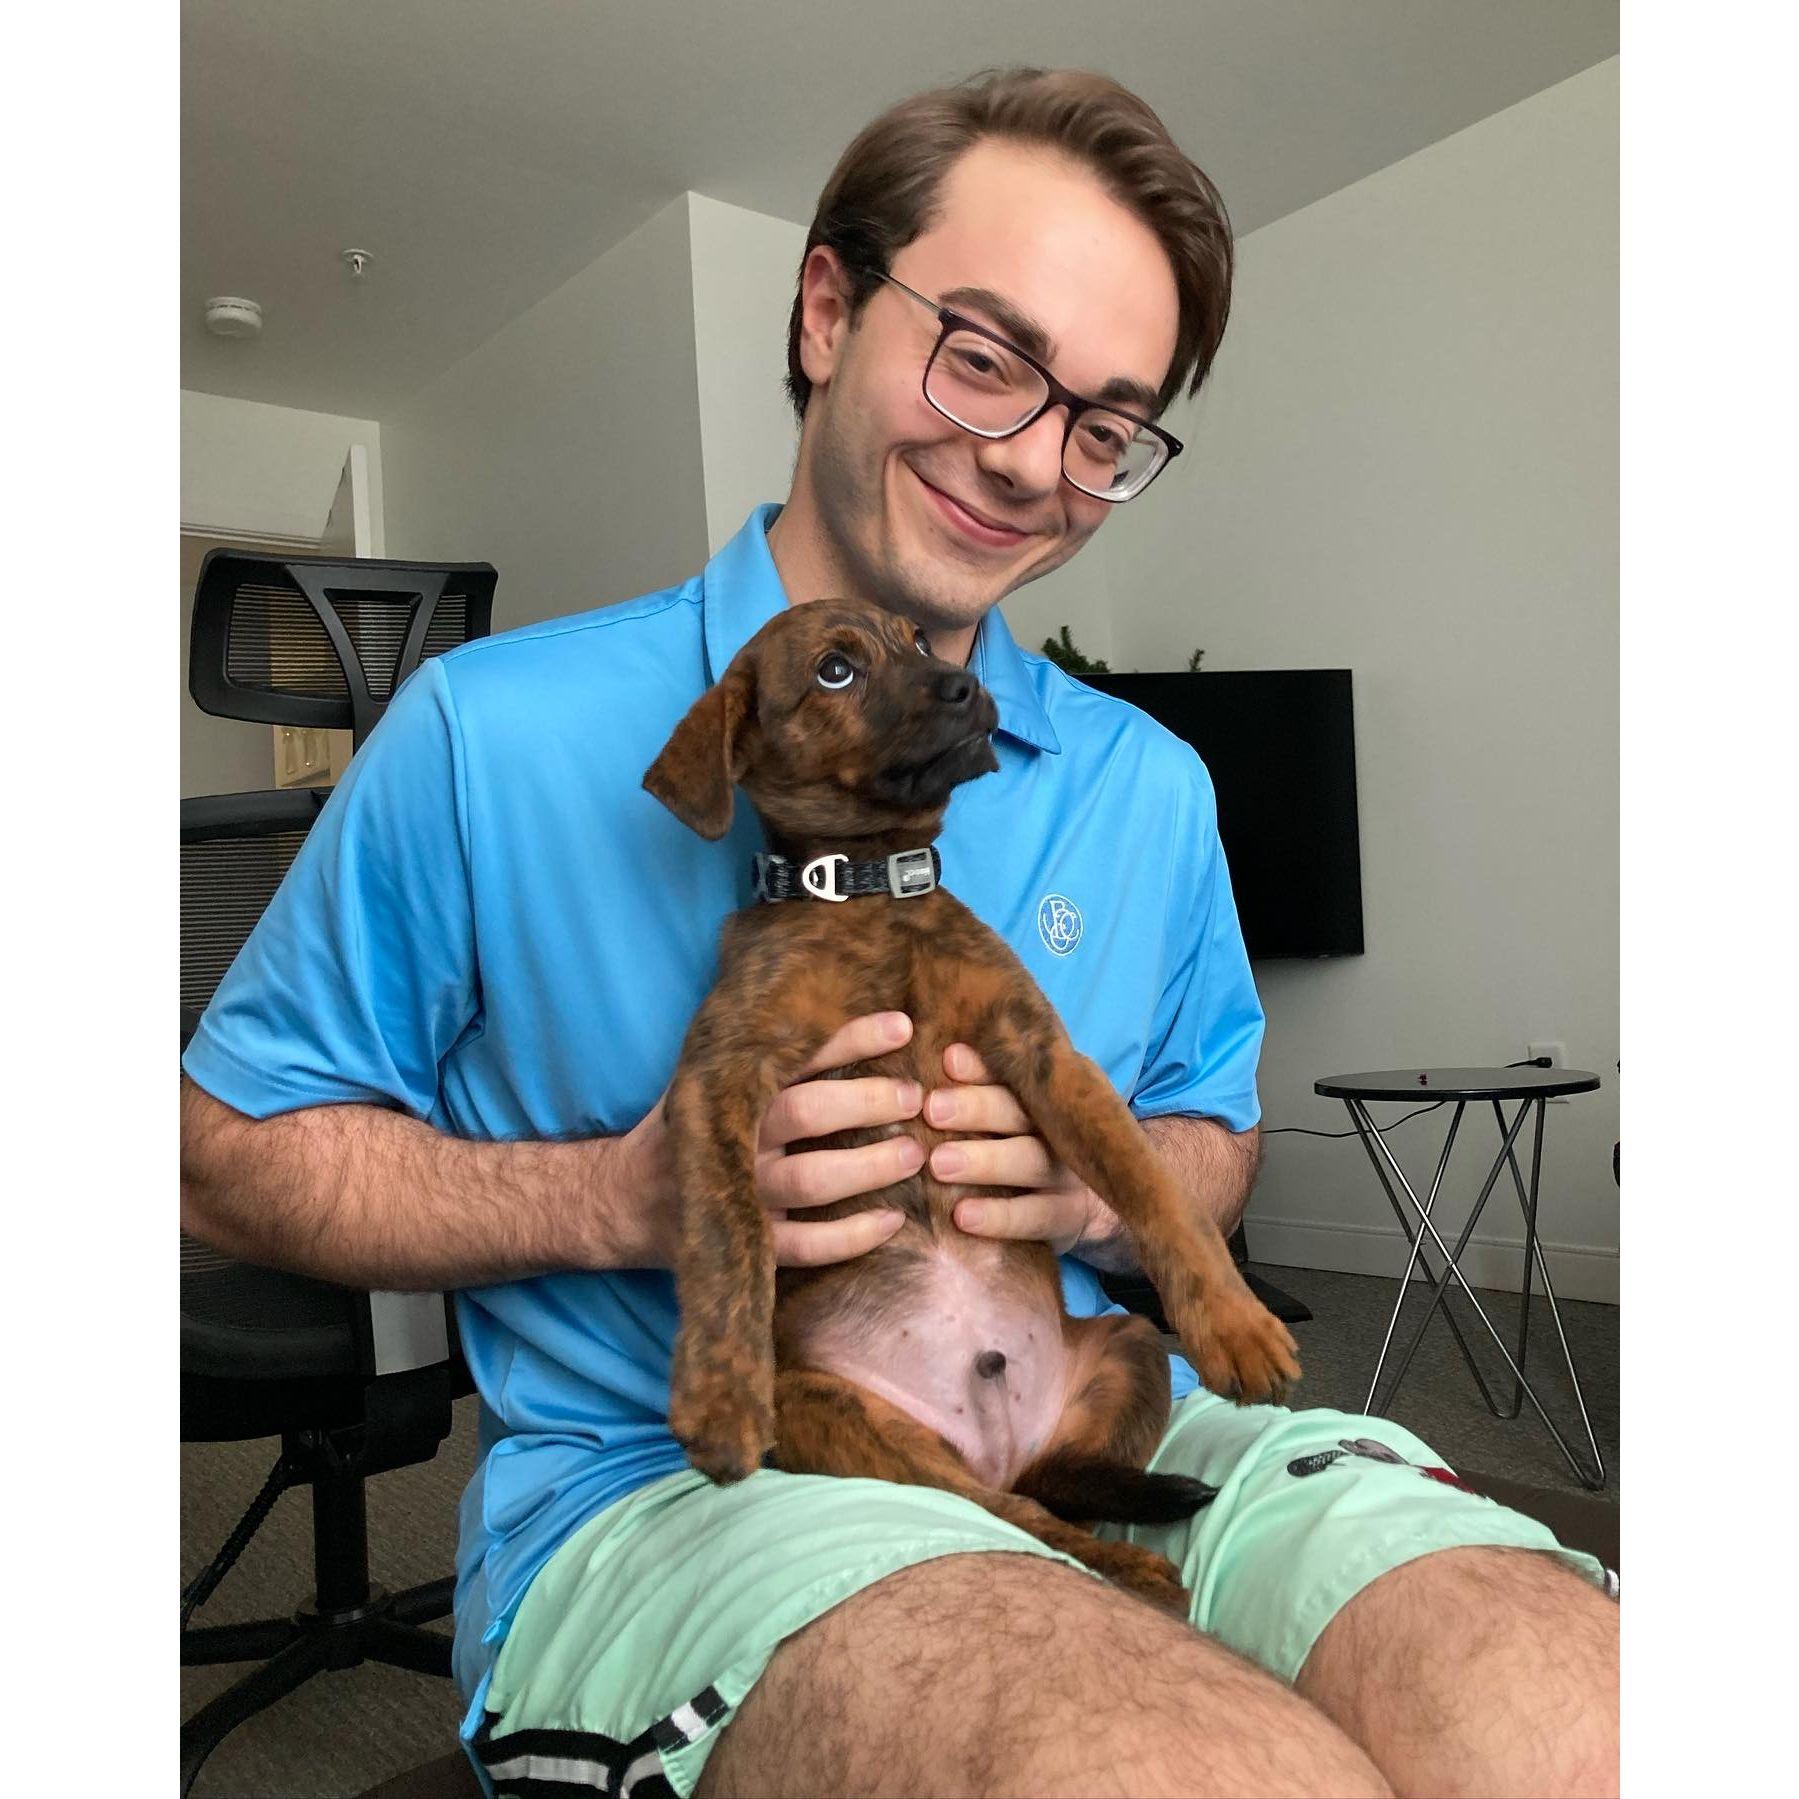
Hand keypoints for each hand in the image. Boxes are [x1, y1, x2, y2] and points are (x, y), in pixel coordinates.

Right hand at [617, 1012, 918, 1269]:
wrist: (623, 1200)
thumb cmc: (685, 1128)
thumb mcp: (707, 1079)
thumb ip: (757, 1052)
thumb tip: (830, 1003)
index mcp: (731, 1090)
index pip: (798, 1055)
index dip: (852, 1038)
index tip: (904, 1025)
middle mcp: (737, 1139)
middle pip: (809, 1113)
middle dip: (869, 1101)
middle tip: (915, 1096)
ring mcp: (741, 1194)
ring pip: (813, 1181)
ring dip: (869, 1167)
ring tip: (914, 1152)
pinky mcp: (747, 1245)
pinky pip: (806, 1247)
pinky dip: (852, 1237)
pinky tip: (891, 1221)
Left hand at [926, 1044, 1125, 1258]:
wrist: (1087, 1210)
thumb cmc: (1018, 1152)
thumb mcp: (1004, 1122)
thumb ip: (974, 1096)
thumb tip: (934, 1062)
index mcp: (1039, 1098)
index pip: (1011, 1076)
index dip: (981, 1068)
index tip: (948, 1060)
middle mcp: (1058, 1129)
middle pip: (1019, 1112)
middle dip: (976, 1108)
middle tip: (932, 1109)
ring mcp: (1068, 1173)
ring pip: (1029, 1161)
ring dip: (984, 1162)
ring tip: (939, 1163)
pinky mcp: (1068, 1216)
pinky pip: (1036, 1216)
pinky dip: (999, 1216)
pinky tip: (962, 1216)